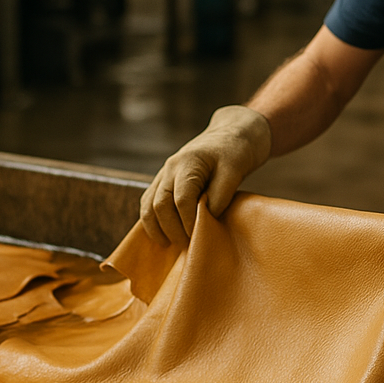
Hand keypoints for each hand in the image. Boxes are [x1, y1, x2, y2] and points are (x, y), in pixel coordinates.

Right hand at [140, 105, 271, 244]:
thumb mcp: (235, 171)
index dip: (188, 221)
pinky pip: (149, 204)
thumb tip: (206, 219)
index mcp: (188, 163)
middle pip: (159, 205)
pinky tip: (163, 236)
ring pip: (148, 205)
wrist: (228, 136)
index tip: (199, 236)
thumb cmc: (234, 153)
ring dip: (156, 228)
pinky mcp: (162, 181)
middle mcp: (170, 168)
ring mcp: (163, 174)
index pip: (181, 199)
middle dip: (171, 229)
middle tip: (187, 246)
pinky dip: (152, 222)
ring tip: (170, 245)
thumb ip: (221, 195)